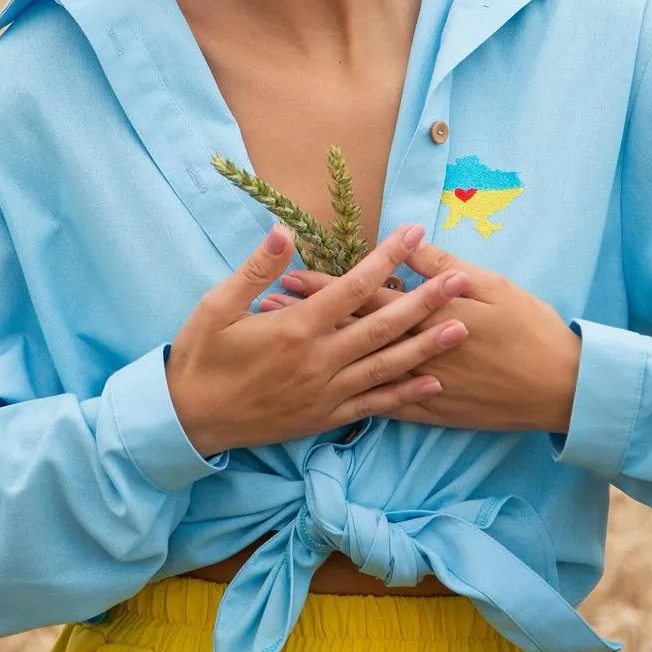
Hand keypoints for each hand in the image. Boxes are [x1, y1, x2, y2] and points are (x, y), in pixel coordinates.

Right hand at [164, 224, 471, 456]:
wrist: (189, 420)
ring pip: (387, 365)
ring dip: (427, 345)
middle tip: (461, 280)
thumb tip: (284, 232)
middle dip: (425, 300)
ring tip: (462, 327)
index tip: (414, 234)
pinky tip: (433, 382)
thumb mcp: (217, 306)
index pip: (353, 285)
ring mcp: (326, 392)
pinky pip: (375, 403)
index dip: (387, 258)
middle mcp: (319, 360)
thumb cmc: (201, 357)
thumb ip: (256, 269)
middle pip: (383, 325)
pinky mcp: (325, 417)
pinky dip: (406, 393)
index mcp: (296, 327)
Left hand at [258, 238, 581, 434]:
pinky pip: (385, 405)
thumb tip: (404, 242)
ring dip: (320, 356)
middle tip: (266, 307)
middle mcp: (416, 352)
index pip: (364, 296)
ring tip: (282, 348)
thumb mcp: (491, 285)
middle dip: (308, 319)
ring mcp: (421, 387)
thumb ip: (442, 266)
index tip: (286, 275)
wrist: (562, 387)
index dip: (324, 286)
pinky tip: (326, 394)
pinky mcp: (432, 413)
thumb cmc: (529, 326)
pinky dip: (354, 396)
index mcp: (428, 316)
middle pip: (350, 332)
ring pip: (358, 368)